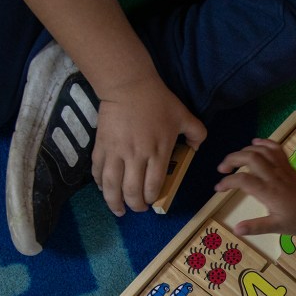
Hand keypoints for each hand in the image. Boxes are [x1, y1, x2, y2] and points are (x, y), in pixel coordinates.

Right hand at [92, 76, 205, 215]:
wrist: (129, 85)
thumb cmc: (158, 101)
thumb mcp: (184, 116)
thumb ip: (196, 134)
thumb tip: (197, 148)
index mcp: (157, 152)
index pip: (153, 185)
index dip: (152, 198)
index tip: (153, 202)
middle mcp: (136, 156)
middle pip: (132, 191)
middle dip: (135, 205)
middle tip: (137, 208)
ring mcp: (116, 152)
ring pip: (112, 185)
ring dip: (114, 202)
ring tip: (118, 210)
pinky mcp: (101, 146)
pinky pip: (98, 171)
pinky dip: (100, 184)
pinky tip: (104, 190)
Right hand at [214, 139, 295, 235]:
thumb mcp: (277, 227)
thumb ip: (256, 227)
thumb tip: (236, 229)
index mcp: (269, 192)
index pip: (243, 180)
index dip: (227, 182)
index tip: (218, 188)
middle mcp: (274, 176)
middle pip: (250, 158)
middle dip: (232, 159)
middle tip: (222, 168)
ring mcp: (282, 168)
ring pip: (262, 150)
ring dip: (245, 150)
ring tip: (234, 158)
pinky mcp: (288, 165)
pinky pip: (276, 148)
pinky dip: (264, 142)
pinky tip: (254, 143)